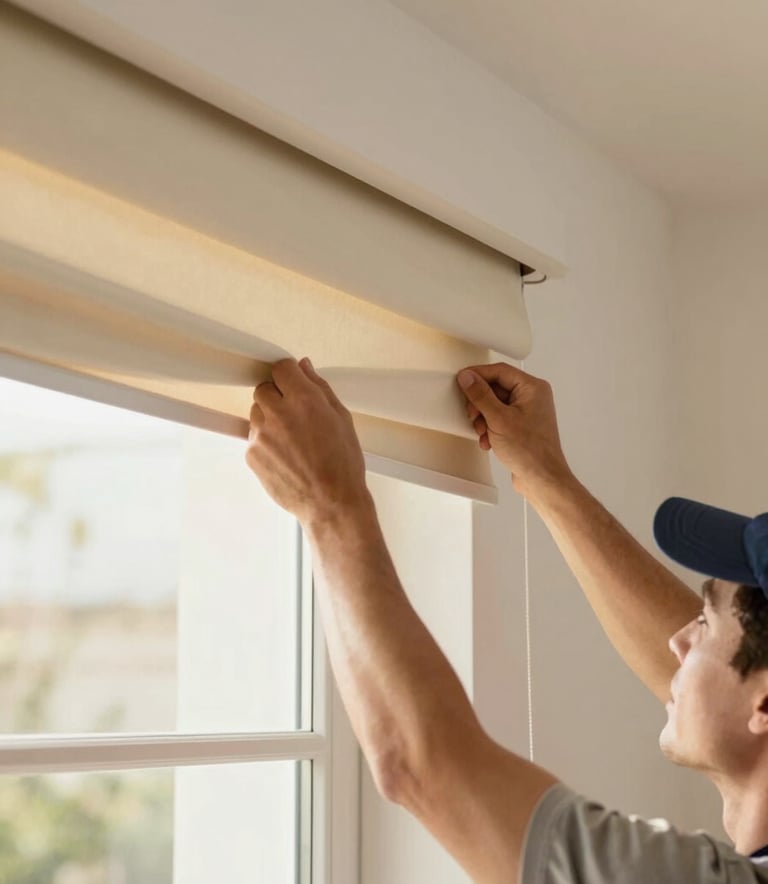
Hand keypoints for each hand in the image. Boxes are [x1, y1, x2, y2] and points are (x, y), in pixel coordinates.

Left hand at [245, 358, 370, 524]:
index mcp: (304, 400)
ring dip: (270, 419)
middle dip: (278, 397)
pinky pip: (253, 437)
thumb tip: (305, 368)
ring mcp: (261, 434)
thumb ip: (320, 388)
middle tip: (295, 416)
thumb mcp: (342, 419)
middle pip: (264, 388)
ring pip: (256, 412)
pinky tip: (286, 455)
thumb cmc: (342, 466)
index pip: (281, 368)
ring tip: (293, 440)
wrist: (330, 503)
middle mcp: (278, 413)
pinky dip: (266, 442)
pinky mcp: (251, 454)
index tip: (293, 383)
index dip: (289, 375)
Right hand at [457, 363, 571, 493]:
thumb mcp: (499, 419)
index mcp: (533, 388)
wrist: (541, 479)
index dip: (478, 375)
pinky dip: (489, 427)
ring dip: (483, 418)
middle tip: (473, 414)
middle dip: (480, 403)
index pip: (500, 371)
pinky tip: (488, 440)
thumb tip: (468, 378)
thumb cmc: (531, 452)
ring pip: (495, 405)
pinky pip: (499, 418)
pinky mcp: (521, 426)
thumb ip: (481, 395)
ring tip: (482, 431)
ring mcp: (527, 412)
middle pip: (495, 388)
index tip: (463, 381)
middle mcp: (532, 397)